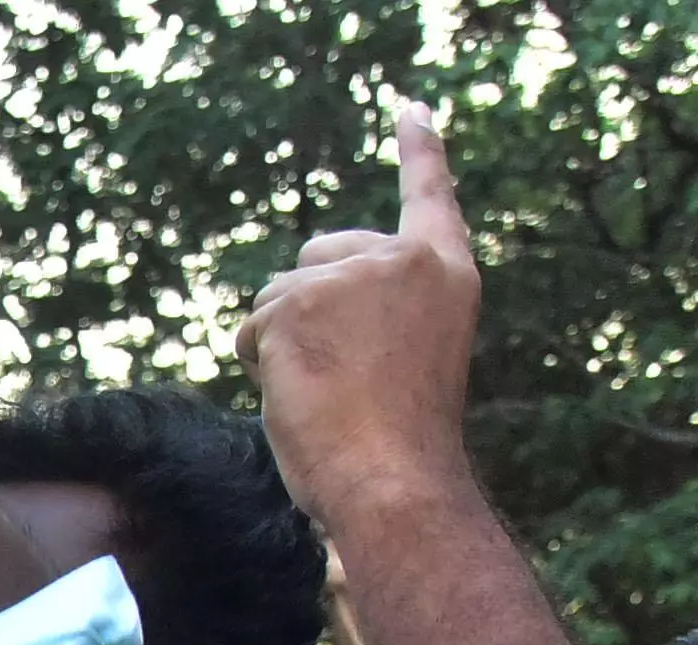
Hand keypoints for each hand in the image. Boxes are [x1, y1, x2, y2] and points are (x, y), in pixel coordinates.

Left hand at [237, 104, 481, 537]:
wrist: (395, 480)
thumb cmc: (401, 444)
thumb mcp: (409, 360)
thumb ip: (375, 313)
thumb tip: (292, 310)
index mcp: (446, 274)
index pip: (430, 198)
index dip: (420, 152)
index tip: (412, 110)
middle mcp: (403, 260)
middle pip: (319, 256)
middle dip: (307, 307)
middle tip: (344, 377)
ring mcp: (351, 275)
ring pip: (278, 298)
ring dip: (282, 347)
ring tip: (328, 394)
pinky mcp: (301, 301)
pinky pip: (251, 329)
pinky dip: (260, 366)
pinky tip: (302, 395)